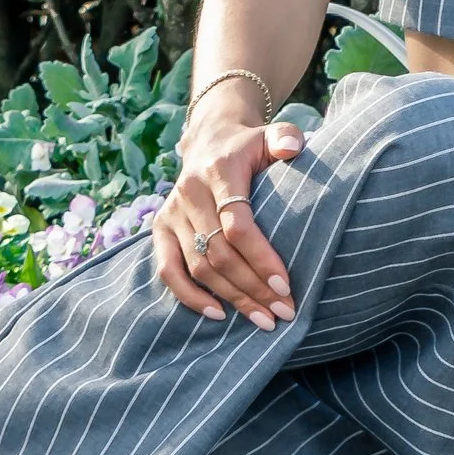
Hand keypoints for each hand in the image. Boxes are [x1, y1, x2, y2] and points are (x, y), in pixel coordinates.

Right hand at [153, 105, 304, 323]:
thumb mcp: (270, 135)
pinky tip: (219, 314)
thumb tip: (293, 147)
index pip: (237, 224)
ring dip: (231, 297)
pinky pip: (167, 270)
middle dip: (253, 287)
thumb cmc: (249, 147)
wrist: (209, 140)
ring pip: (199, 266)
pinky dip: (190, 296)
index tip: (286, 285)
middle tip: (283, 312)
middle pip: (220, 252)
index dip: (261, 258)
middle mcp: (190, 193)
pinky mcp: (160, 229)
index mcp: (218, 172)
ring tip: (263, 319)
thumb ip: (285, 137)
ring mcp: (171, 213)